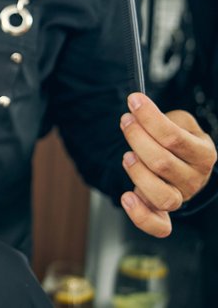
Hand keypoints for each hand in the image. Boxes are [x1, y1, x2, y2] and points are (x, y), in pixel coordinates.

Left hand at [119, 92, 216, 237]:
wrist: (176, 160)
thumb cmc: (176, 141)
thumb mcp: (180, 122)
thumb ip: (166, 117)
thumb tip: (142, 110)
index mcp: (203, 154)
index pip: (173, 137)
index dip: (149, 118)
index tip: (133, 101)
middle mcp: (194, 179)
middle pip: (161, 163)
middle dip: (136, 138)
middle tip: (126, 122)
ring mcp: (180, 198)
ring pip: (160, 194)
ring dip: (137, 172)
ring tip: (127, 156)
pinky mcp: (164, 214)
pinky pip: (158, 227)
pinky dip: (141, 216)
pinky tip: (126, 196)